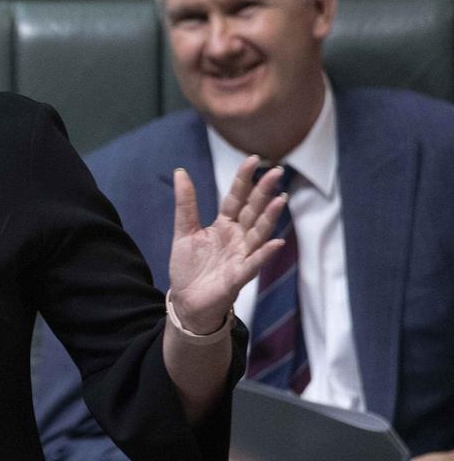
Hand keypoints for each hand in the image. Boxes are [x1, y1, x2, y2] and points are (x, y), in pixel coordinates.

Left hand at [168, 155, 287, 332]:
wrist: (186, 301)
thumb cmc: (188, 267)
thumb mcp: (184, 231)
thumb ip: (186, 204)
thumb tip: (180, 171)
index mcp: (223, 226)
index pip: (236, 198)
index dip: (244, 180)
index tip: (253, 159)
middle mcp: (237, 238)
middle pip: (253, 211)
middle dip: (264, 192)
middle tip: (277, 171)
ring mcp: (240, 257)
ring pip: (258, 234)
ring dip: (269, 218)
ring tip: (280, 200)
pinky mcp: (238, 277)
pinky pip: (253, 263)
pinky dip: (264, 254)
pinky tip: (277, 242)